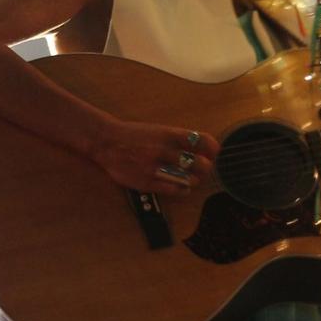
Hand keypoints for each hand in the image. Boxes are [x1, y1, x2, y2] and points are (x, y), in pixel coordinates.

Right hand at [93, 120, 218, 193]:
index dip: (212, 148)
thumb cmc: (134, 135)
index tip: (213, 152)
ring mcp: (156, 167)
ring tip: (192, 179)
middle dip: (206, 167)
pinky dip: (183, 190)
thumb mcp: (157, 130)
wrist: (107, 142)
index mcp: (168, 134)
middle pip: (199, 163)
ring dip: (194, 180)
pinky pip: (173, 190)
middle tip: (204, 168)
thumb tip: (199, 147)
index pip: (200, 140)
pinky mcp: (147, 182)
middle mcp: (164, 150)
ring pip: (188, 179)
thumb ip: (177, 139)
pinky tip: (183, 187)